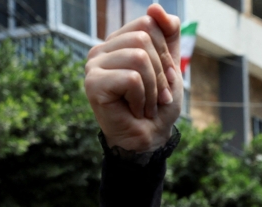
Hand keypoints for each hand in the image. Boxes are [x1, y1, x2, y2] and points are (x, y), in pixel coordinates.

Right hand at [84, 5, 181, 151]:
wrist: (149, 139)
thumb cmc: (157, 106)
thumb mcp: (169, 65)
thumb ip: (167, 35)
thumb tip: (155, 6)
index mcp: (117, 42)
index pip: (148, 23)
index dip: (164, 54)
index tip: (164, 81)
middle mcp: (101, 50)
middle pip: (144, 38)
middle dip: (160, 72)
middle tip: (156, 97)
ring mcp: (93, 66)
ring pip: (139, 57)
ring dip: (152, 89)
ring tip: (145, 105)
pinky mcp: (93, 84)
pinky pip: (132, 78)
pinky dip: (142, 98)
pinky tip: (135, 111)